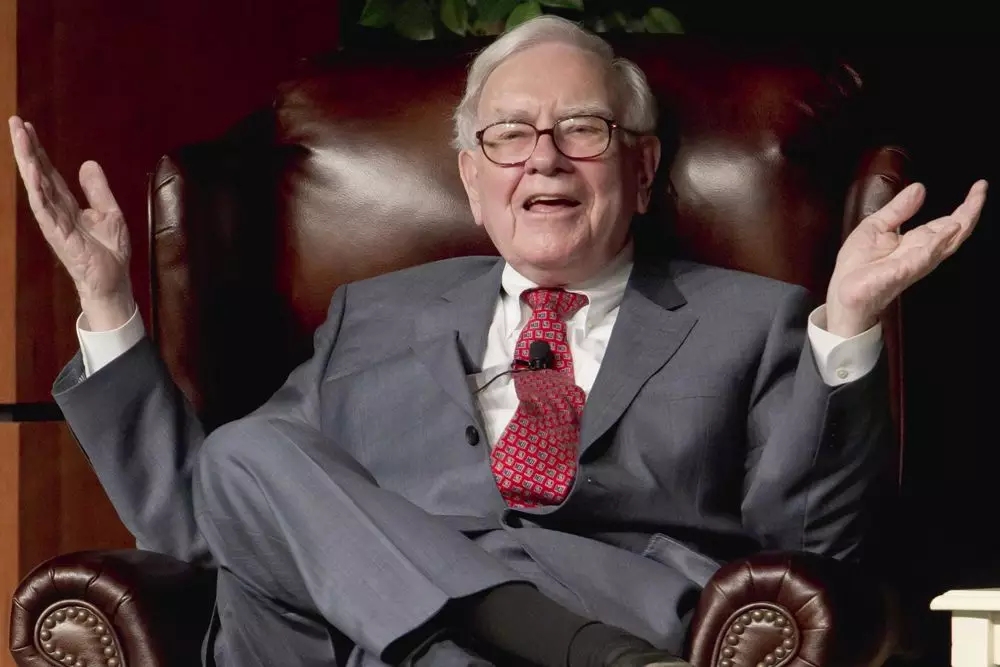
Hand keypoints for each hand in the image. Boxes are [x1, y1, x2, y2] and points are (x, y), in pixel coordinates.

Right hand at [8, 116, 134, 329]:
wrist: (113, 279)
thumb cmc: (109, 251)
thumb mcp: (109, 212)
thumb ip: (97, 189)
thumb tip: (87, 163)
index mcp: (67, 204)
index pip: (49, 171)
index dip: (38, 150)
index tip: (27, 126)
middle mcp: (55, 209)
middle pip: (37, 173)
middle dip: (26, 148)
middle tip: (15, 121)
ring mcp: (53, 221)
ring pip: (35, 185)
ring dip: (27, 161)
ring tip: (18, 137)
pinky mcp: (57, 233)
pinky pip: (43, 208)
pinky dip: (37, 189)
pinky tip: (31, 171)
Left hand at [825, 179, 986, 337]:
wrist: (843, 291)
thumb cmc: (857, 265)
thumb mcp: (876, 227)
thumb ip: (898, 209)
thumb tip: (920, 187)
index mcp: (916, 241)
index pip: (947, 222)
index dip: (964, 206)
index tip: (979, 186)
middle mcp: (923, 252)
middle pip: (956, 231)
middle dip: (971, 211)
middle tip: (982, 189)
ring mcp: (916, 262)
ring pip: (949, 243)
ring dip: (963, 222)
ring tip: (975, 203)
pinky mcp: (904, 271)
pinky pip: (927, 255)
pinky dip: (940, 241)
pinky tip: (952, 227)